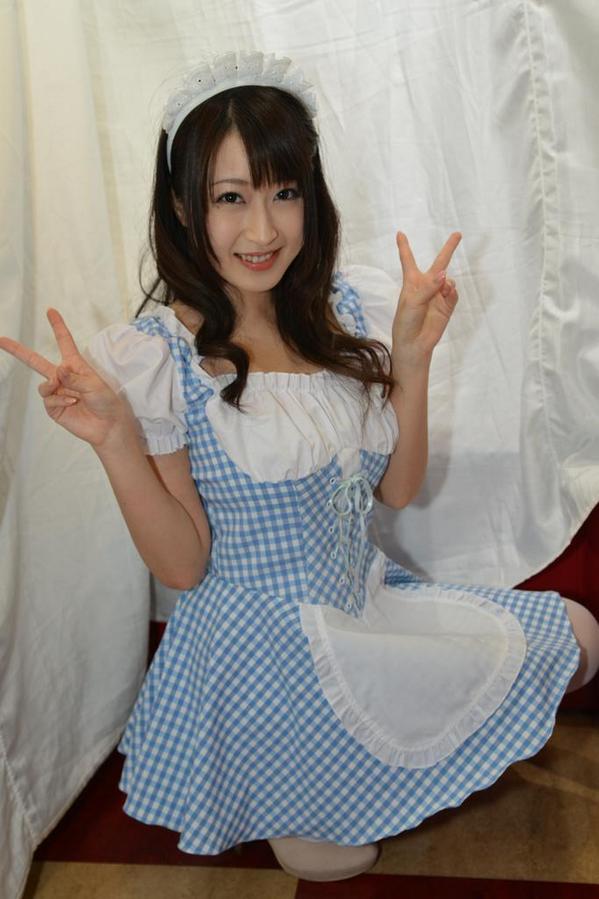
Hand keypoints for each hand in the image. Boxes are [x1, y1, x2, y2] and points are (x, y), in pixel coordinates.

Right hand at [0, 309, 135, 447]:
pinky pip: (48, 399)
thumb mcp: (95, 384)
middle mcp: (62, 377)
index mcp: (75, 365)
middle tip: (0, 340)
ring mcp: (56, 392)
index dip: (57, 326)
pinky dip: (60, 400)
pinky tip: (72, 403)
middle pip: (35, 361)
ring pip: (43, 385)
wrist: (107, 426)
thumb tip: (57, 371)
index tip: (50, 311)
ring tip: (74, 396)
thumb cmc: (106, 401)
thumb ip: (75, 377)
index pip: (64, 342)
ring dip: (56, 388)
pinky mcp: (53, 408)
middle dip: (17, 350)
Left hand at [391, 231, 461, 365]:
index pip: (408, 260)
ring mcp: (438, 295)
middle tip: (458, 234)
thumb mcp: (412, 302)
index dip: (404, 247)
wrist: (414, 344)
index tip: (399, 233)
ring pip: (448, 280)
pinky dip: (452, 292)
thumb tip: (445, 274)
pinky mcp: (447, 306)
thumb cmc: (406, 322)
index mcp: (411, 282)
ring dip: (447, 282)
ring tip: (442, 290)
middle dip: (449, 249)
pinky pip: (453, 293)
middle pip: (439, 263)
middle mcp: (426, 286)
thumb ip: (428, 287)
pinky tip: (447, 294)